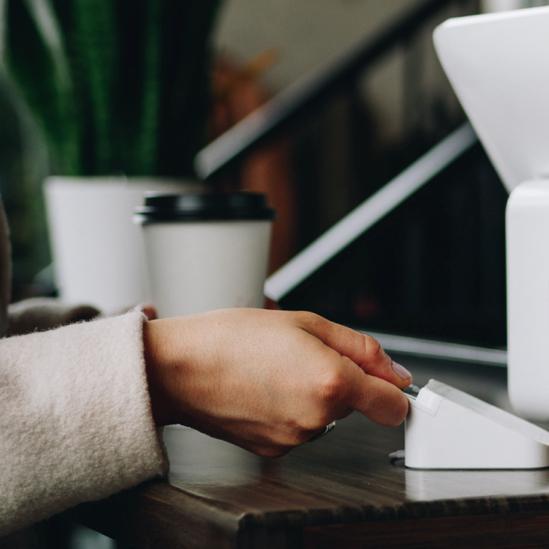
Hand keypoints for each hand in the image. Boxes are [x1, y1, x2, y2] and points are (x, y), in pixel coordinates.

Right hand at [143, 309, 411, 456]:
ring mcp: (295, 439)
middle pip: (354, 404)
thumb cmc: (232, 338)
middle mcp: (317, 419)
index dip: (393, 389)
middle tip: (300, 354)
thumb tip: (395, 372)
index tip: (385, 380)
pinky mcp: (274, 451)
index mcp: (330, 382)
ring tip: (275, 370)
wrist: (180, 368)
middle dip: (339, 378)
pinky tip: (263, 389)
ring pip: (325, 415)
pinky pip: (299, 427)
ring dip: (311, 394)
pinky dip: (290, 409)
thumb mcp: (304, 322)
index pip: (394, 406)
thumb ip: (361, 348)